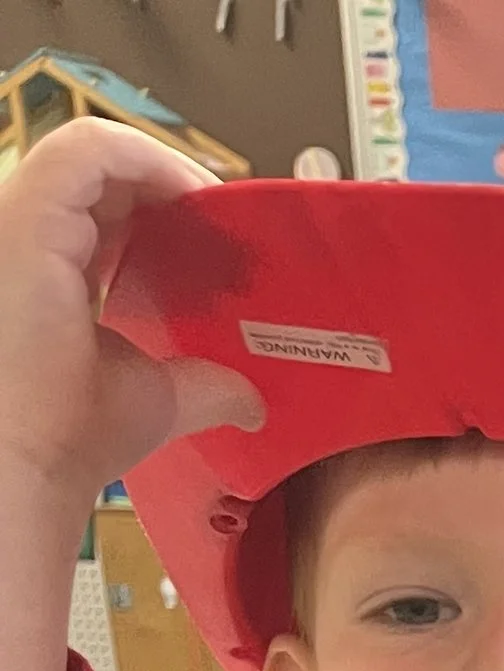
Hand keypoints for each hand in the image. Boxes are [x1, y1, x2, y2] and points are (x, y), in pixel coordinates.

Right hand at [0, 122, 261, 516]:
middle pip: (106, 181)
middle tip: (231, 225)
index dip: (162, 211)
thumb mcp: (155, 399)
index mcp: (48, 271)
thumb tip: (251, 400)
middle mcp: (28, 237)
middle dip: (173, 192)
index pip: (106, 213)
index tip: (218, 238)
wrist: (30, 459)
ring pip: (97, 153)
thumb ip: (204, 387)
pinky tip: (194, 193)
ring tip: (217, 207)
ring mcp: (24, 219)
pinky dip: (148, 158)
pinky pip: (91, 149)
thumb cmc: (68, 437)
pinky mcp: (30, 213)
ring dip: (166, 171)